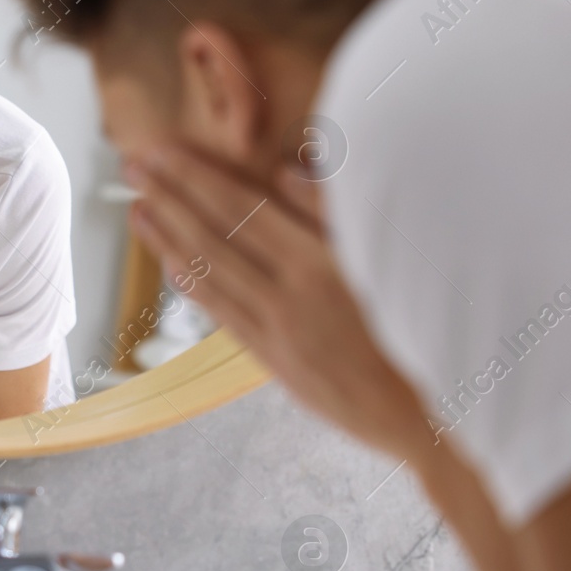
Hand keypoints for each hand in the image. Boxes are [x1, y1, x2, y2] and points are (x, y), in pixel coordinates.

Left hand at [126, 146, 436, 458]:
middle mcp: (287, 300)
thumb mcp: (392, 258)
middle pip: (213, 239)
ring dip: (168, 240)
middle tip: (132, 166)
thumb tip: (288, 171)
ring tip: (136, 209)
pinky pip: (224, 317)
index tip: (162, 153)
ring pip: (210, 279)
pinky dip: (195, 288)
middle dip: (169, 198)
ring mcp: (277, 336)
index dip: (195, 179)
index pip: (240, 210)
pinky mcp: (278, 365)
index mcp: (318, 266)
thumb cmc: (428, 328)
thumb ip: (337, 212)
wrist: (438, 417)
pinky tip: (172, 267)